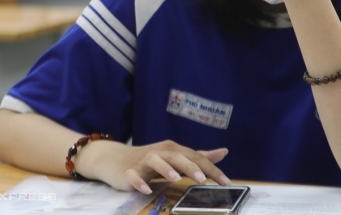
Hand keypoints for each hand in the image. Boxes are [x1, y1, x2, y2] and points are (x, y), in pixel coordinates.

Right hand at [76, 139, 230, 193]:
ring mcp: (143, 162)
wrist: (115, 159)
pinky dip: (140, 182)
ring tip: (176, 179)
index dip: (211, 169)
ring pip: (156, 161)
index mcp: (174, 150)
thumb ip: (198, 157)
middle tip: (203, 179)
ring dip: (166, 169)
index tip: (226, 182)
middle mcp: (160, 153)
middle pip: (177, 157)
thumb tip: (223, 152)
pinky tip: (147, 189)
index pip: (195, 158)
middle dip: (190, 167)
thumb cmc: (150, 160)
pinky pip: (134, 176)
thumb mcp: (176, 157)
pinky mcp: (129, 172)